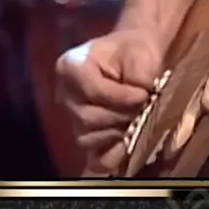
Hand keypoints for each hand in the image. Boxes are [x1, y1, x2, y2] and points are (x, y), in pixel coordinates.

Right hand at [56, 29, 162, 174]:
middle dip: (121, 115)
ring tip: (136, 118)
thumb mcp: (140, 54)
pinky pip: (93, 156)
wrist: (134, 58)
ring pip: (87, 138)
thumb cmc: (134, 52)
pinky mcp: (83, 135)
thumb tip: (141, 100)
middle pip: (87, 118)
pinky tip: (127, 141)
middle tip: (143, 106)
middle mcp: (64, 93)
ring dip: (117, 132)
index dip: (122, 98)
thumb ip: (139, 76)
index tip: (145, 94)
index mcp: (70, 66)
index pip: (93, 91)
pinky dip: (112, 153)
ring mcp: (70, 117)